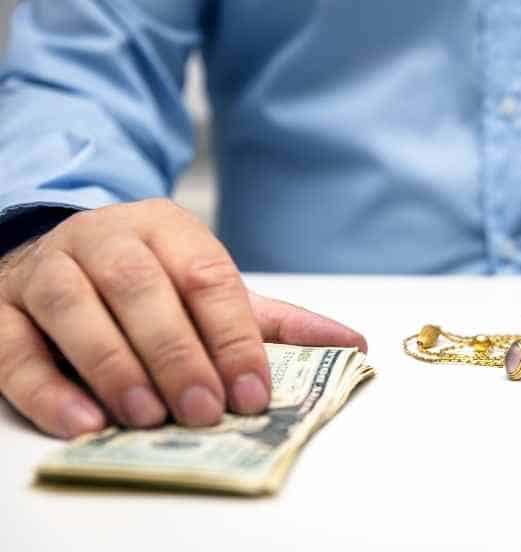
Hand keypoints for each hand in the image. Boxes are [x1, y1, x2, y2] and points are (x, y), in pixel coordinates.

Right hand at [0, 199, 364, 437]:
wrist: (63, 250)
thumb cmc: (149, 279)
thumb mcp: (210, 289)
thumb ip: (273, 321)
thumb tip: (352, 344)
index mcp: (167, 230)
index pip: (207, 277)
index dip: (233, 335)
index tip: (254, 390)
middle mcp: (105, 240)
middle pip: (142, 289)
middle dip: (178, 353)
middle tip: (206, 410)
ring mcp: (47, 270)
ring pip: (76, 309)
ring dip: (115, 366)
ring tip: (148, 416)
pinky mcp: (0, 307)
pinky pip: (12, 346)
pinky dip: (45, 387)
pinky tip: (82, 423)